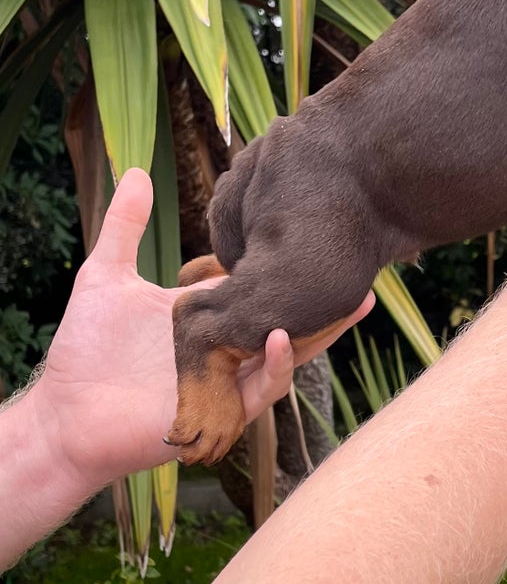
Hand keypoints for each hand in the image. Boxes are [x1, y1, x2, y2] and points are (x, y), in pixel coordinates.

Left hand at [24, 169, 373, 491]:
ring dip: (319, 333)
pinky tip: (283, 336)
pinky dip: (276, 364)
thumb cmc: (85, 350)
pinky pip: (260, 388)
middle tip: (366, 277)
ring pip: (289, 354)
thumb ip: (126, 225)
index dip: (292, 268)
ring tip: (351, 303)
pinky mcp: (220, 408)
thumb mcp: (106, 275)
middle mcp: (228, 345)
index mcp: (212, 313)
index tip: (324, 238)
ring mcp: (227, 377)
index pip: (263, 287)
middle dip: (330, 303)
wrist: (64, 413)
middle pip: (291, 319)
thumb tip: (135, 170)